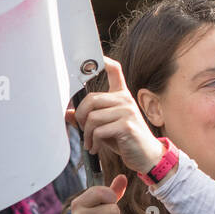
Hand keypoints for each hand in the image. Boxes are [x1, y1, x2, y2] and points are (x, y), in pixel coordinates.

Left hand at [75, 58, 164, 173]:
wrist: (147, 156)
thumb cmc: (126, 140)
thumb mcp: (106, 127)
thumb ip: (89, 118)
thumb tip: (67, 113)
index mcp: (121, 96)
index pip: (115, 70)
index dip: (104, 61)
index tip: (96, 57)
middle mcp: (125, 100)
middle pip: (91, 99)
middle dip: (80, 117)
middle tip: (82, 130)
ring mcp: (127, 112)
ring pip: (93, 117)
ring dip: (86, 134)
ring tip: (90, 143)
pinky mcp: (127, 126)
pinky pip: (99, 130)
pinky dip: (93, 142)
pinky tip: (96, 148)